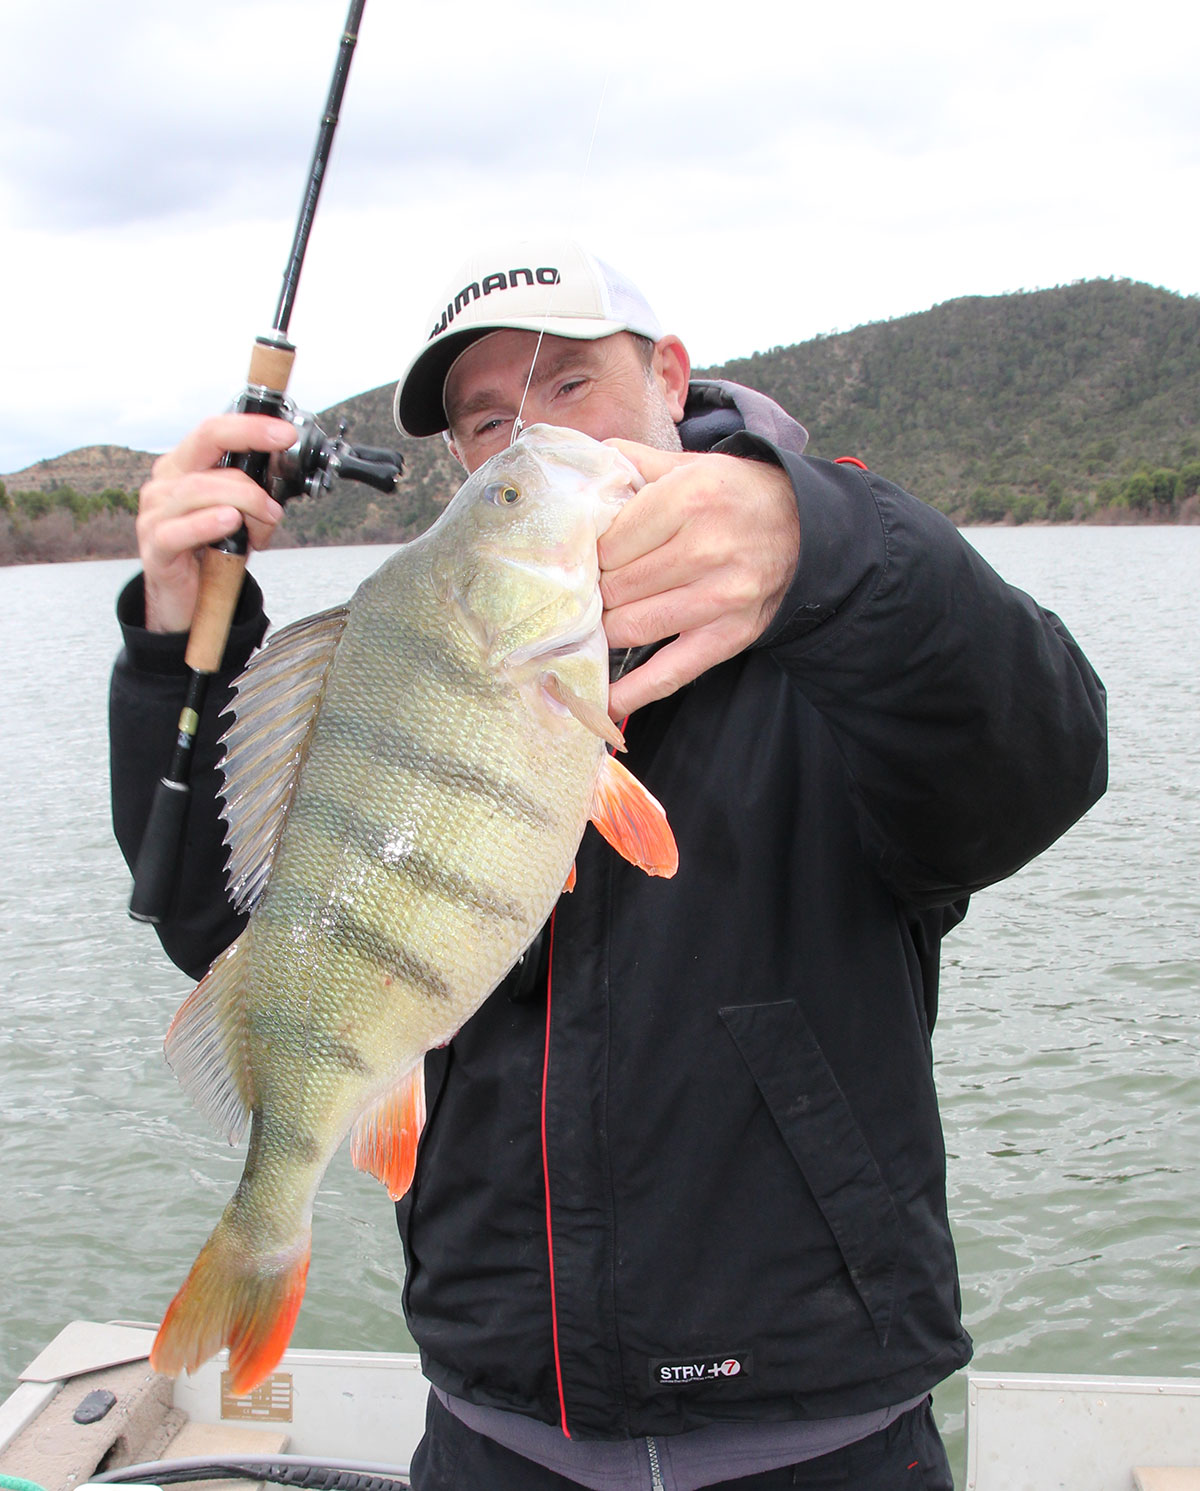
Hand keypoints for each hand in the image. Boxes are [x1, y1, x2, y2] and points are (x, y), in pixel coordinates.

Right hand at [136, 414, 295, 632]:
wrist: (187, 600)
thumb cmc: (212, 551)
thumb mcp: (240, 515)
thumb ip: (255, 494)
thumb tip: (283, 480)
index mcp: (184, 466)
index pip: (214, 431)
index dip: (251, 427)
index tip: (286, 433)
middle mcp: (166, 482)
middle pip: (205, 443)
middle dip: (251, 445)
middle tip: (281, 470)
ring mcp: (155, 512)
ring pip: (199, 488)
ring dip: (244, 500)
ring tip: (265, 520)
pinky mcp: (155, 546)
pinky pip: (178, 529)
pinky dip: (207, 523)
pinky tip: (230, 522)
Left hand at [599, 441, 800, 718]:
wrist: (805, 528)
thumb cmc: (735, 495)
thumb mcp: (688, 465)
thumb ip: (629, 463)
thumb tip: (576, 471)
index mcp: (689, 499)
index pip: (608, 545)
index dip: (588, 556)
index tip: (585, 559)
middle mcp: (706, 549)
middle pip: (615, 588)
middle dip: (594, 593)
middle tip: (587, 591)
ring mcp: (720, 598)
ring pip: (631, 628)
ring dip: (605, 630)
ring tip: (595, 622)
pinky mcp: (730, 636)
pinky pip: (671, 672)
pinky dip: (633, 692)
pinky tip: (603, 701)